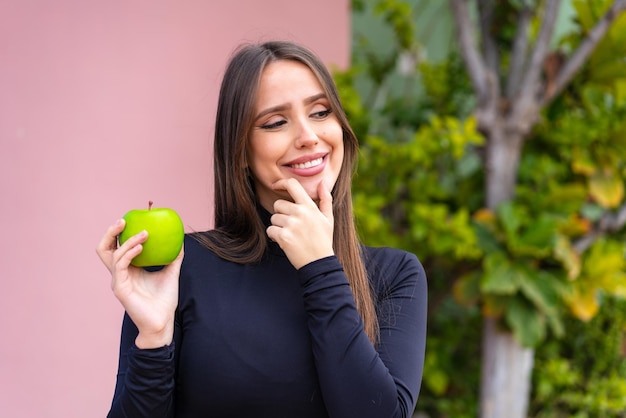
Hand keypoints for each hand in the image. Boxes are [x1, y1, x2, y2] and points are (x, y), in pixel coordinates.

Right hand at [96, 218, 183, 347]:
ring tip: (145, 233)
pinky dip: (129, 253)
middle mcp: (120, 273)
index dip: (119, 232)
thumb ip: (173, 257)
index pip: (117, 246)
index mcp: (129, 269)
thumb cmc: (164, 300)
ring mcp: (118, 280)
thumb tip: (180, 240)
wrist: (163, 322)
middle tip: (123, 220)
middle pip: (104, 249)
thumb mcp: (171, 273)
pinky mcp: (120, 288)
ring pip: (113, 254)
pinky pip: (120, 265)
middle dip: (110, 233)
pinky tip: (141, 246)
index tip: (132, 218)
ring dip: (128, 240)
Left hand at [266, 179, 333, 268]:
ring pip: (273, 218)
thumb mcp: (328, 219)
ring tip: (291, 235)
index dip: (281, 182)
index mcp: (309, 207)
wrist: (320, 263)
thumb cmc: (324, 240)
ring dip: (278, 227)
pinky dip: (275, 237)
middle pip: (278, 204)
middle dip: (281, 214)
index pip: (292, 185)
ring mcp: (291, 225)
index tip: (275, 185)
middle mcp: (300, 213)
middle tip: (291, 226)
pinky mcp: (284, 237)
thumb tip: (322, 182)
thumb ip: (325, 199)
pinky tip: (285, 242)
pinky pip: (270, 230)